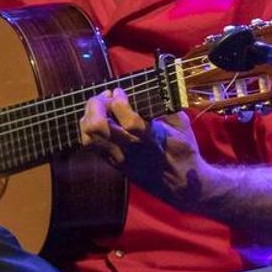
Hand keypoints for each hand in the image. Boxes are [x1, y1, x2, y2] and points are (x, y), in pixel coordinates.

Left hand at [79, 89, 213, 206]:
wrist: (180, 184)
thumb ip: (166, 107)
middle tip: (105, 96)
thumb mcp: (183, 125)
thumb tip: (153, 88)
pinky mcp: (112, 163)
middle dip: (96, 105)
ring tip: (100, 106)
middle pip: (98, 127)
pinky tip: (100, 119)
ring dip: (89, 116)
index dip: (119, 101)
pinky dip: (89, 128)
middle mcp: (131, 150)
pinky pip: (91, 144)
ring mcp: (118, 159)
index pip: (128, 121)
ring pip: (88, 136)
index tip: (120, 90)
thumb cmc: (184, 151)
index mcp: (153, 140)